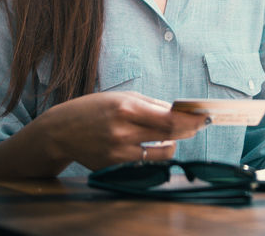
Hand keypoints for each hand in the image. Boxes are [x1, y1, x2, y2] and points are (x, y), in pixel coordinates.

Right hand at [33, 91, 207, 171]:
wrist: (60, 131)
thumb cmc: (93, 109)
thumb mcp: (121, 98)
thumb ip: (151, 105)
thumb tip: (179, 111)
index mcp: (126, 109)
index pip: (169, 119)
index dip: (191, 120)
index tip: (205, 116)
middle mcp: (123, 132)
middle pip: (169, 136)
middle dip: (189, 130)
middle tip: (199, 125)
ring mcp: (118, 152)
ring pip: (161, 153)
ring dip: (172, 144)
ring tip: (170, 136)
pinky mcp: (114, 166)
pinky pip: (144, 162)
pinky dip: (153, 152)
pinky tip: (151, 144)